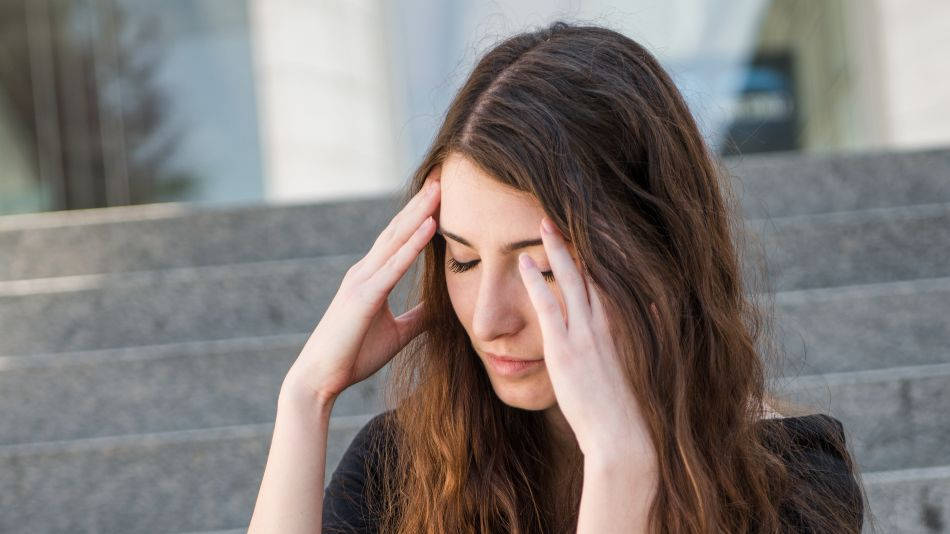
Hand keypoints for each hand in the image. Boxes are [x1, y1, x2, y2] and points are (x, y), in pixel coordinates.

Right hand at [283, 167, 440, 405]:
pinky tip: (430, 226)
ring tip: (440, 188)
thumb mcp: (397, 334)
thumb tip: (443, 308)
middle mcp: (364, 271)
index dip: (420, 215)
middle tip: (443, 176)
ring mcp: (362, 281)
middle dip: (421, 203)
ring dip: (420, 213)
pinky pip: (393, 266)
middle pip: (398, 229)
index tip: (443, 194)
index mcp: (371, 277)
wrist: (319, 380)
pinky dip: (413, 245)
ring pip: (396, 239)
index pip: (400, 238)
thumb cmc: (353, 356)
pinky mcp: (363, 297)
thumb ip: (418, 318)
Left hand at [517, 217, 655, 464]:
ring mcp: (584, 334)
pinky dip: (535, 281)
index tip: (584, 228)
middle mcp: (604, 323)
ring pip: (569, 280)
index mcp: (621, 325)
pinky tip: (522, 262)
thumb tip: (652, 306)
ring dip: (555, 250)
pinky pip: (548, 306)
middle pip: (589, 271)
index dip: (595, 252)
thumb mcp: (639, 361)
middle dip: (573, 241)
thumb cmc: (627, 406)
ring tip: (542, 223)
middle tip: (557, 214)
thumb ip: (642, 329)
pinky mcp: (565, 349)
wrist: (623, 436)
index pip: (606, 278)